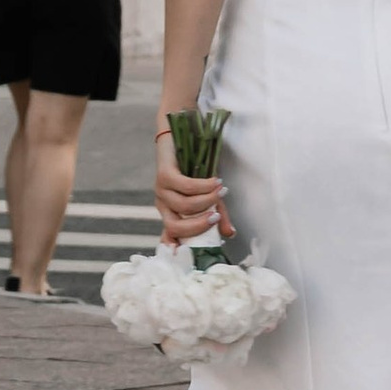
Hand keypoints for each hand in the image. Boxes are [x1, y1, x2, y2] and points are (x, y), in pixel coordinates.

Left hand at [153, 128, 229, 248]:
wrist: (181, 134)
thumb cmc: (196, 169)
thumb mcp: (209, 196)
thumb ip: (218, 214)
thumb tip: (229, 234)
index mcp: (171, 214)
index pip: (168, 237)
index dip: (175, 248)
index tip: (187, 255)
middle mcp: (163, 205)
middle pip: (175, 227)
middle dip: (199, 226)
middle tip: (217, 217)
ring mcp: (161, 190)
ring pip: (183, 206)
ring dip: (206, 201)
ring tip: (221, 192)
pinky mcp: (164, 174)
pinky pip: (185, 187)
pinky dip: (203, 187)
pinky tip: (216, 183)